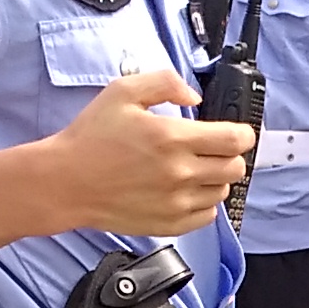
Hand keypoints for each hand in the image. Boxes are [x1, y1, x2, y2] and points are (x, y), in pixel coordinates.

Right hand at [41, 71, 247, 234]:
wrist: (65, 182)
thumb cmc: (90, 138)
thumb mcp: (123, 92)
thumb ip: (165, 83)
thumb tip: (194, 97)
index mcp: (172, 138)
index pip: (235, 140)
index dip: (243, 133)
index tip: (236, 132)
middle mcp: (180, 173)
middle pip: (235, 167)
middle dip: (229, 154)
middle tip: (211, 149)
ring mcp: (176, 202)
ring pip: (223, 191)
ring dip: (215, 178)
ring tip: (192, 169)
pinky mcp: (169, 224)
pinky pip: (207, 216)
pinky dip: (203, 202)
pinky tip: (184, 190)